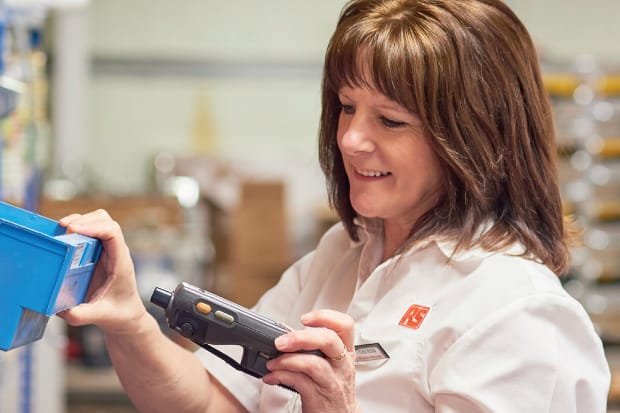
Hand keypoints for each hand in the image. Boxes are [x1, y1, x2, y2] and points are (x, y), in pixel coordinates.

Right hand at [56, 209, 146, 335]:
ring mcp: (107, 251)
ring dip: (80, 221)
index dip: (93, 226)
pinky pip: (89, 233)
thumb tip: (60, 310)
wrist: (126, 316)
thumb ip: (81, 315)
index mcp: (121, 262)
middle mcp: (115, 252)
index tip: (73, 230)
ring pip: (98, 222)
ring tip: (62, 229)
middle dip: (84, 219)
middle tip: (64, 228)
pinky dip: (76, 230)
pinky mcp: (98, 254)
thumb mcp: (99, 317)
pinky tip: (63, 237)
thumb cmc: (118, 314)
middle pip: (105, 220)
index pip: (113, 233)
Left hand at [262, 309, 359, 412]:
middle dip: (301, 337)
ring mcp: (332, 382)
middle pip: (328, 340)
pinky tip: (272, 376)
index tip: (305, 318)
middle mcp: (342, 365)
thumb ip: (314, 348)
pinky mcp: (319, 398)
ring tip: (272, 362)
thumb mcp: (331, 364)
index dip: (325, 317)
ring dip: (287, 360)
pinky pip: (299, 382)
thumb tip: (286, 334)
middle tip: (281, 341)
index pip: (345, 325)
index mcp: (345, 352)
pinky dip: (281, 376)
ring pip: (313, 363)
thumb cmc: (332, 388)